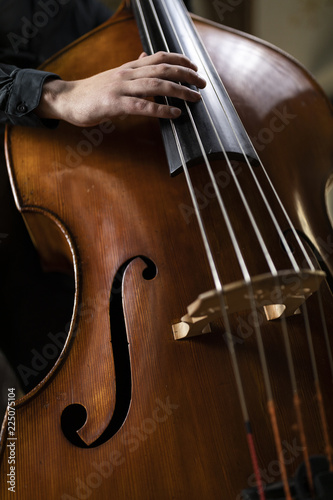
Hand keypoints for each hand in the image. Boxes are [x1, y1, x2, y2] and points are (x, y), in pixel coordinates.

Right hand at [36, 51, 205, 126]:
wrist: (67, 99)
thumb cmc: (92, 91)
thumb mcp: (115, 76)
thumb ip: (133, 68)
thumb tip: (147, 57)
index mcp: (129, 68)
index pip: (159, 57)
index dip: (180, 60)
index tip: (195, 67)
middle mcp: (127, 74)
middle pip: (163, 69)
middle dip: (186, 75)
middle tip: (202, 84)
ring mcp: (121, 88)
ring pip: (156, 85)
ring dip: (179, 91)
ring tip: (194, 98)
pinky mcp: (114, 104)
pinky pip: (142, 106)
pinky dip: (161, 109)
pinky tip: (174, 114)